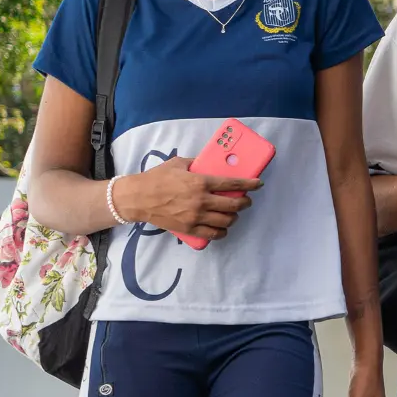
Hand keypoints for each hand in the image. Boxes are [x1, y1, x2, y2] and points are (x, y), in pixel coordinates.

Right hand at [117, 155, 259, 240]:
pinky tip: (223, 228)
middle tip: (246, 200)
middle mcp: (202, 200)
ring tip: (233, 213)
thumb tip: (209, 163)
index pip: (232, 183)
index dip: (249, 184)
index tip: (258, 184)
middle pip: (234, 204)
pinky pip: (213, 234)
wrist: (137, 198)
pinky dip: (222, 231)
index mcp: (201, 182)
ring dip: (234, 217)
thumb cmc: (157, 178)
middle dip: (245, 202)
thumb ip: (197, 163)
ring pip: (226, 221)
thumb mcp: (179, 163)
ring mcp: (196, 216)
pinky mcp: (189, 229)